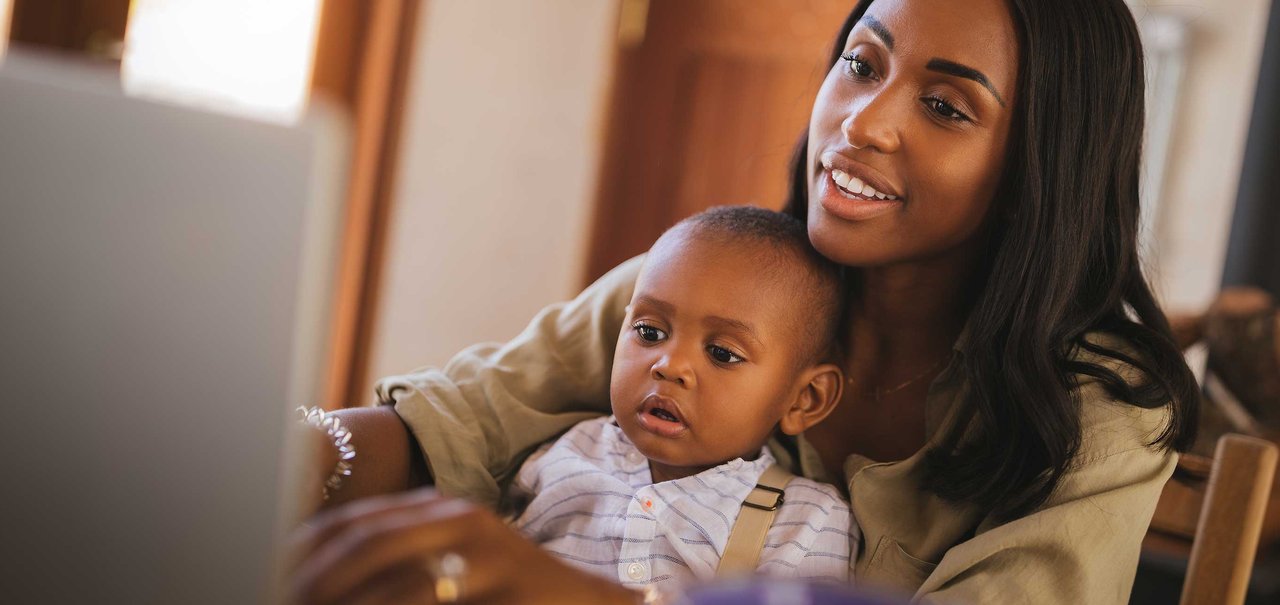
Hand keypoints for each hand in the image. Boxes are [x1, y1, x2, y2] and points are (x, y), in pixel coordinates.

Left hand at [289, 488, 638, 604]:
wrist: (582, 602)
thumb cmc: (508, 594)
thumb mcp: (451, 569)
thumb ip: (403, 566)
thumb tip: (324, 582)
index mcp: (439, 510)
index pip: (355, 522)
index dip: (305, 548)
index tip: (268, 571)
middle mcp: (458, 518)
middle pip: (363, 543)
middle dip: (314, 578)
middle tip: (278, 596)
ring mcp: (482, 549)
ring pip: (392, 580)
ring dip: (344, 600)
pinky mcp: (502, 580)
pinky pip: (428, 601)